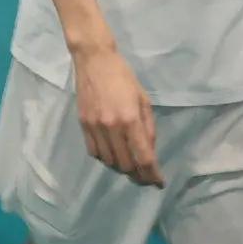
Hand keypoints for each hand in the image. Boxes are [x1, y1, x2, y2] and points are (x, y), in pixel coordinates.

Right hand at [73, 46, 162, 185]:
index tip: (159, 183)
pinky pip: (94, 152)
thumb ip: (148, 127)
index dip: (153, 175)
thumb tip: (150, 151)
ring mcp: (95, 127)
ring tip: (130, 165)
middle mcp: (112, 127)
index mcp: (130, 119)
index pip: (144, 157)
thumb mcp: (143, 99)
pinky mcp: (83, 124)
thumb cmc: (123, 76)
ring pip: (110, 162)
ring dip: (122, 168)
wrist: (94, 60)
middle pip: (126, 165)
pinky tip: (112, 154)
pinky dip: (105, 159)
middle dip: (139, 174)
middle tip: (146, 174)